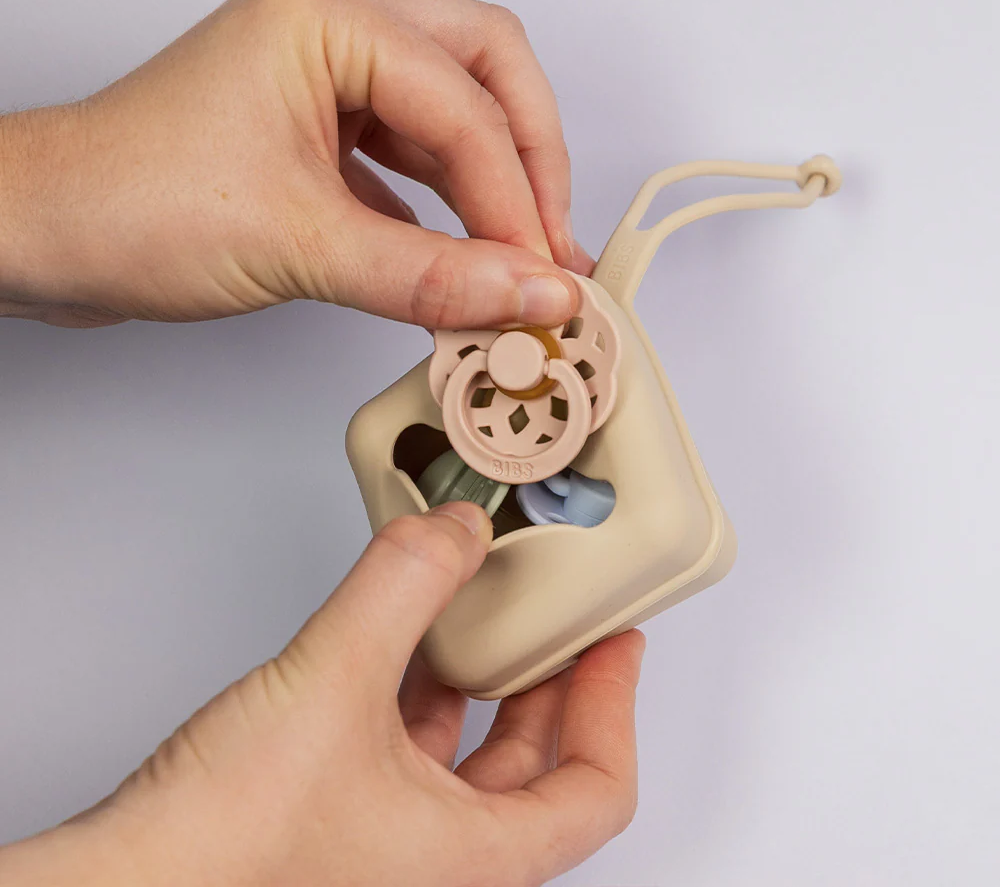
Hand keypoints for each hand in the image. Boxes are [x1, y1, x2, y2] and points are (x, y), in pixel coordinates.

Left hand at [0, 0, 591, 328]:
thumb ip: (431, 277)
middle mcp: (335, 25)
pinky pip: (413, 152)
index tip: (543, 277)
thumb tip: (528, 295)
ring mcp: (327, 72)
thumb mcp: (301, 246)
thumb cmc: (131, 205)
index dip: (515, 203)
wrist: (48, 233)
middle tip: (552, 240)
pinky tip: (462, 252)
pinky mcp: (319, 122)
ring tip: (523, 255)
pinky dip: (446, 203)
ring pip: (455, 109)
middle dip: (529, 159)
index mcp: (328, 17)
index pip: (466, 111)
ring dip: (494, 181)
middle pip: (488, 70)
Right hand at [0, 504, 643, 885]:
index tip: (614, 643)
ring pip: (467, 761)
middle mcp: (438, 866)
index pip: (597, 789)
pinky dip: (418, 695)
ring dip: (480, 684)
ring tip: (482, 615)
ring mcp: (385, 849)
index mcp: (472, 857)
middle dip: (549, 684)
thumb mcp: (334, 683)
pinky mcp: (335, 824)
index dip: (615, 705)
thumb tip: (456, 531)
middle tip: (556, 621)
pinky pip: (406, 753)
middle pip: (537, 769)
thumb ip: (401, 589)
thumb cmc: (218, 854)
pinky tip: (400, 644)